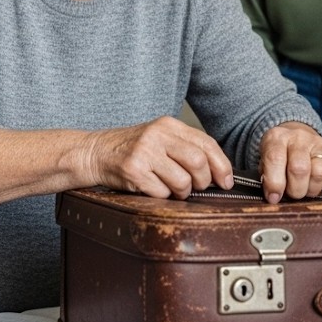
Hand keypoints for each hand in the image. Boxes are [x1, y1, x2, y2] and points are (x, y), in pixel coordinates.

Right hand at [85, 116, 234, 199]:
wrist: (96, 152)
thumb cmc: (132, 150)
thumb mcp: (160, 139)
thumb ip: (186, 148)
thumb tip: (219, 172)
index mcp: (168, 125)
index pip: (206, 143)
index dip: (221, 165)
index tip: (226, 181)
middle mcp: (157, 135)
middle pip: (198, 162)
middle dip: (203, 182)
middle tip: (196, 187)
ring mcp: (144, 152)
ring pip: (182, 181)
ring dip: (182, 192)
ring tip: (171, 189)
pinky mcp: (133, 170)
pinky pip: (161, 192)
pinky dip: (161, 196)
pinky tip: (152, 188)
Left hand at [256, 122, 321, 203]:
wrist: (295, 136)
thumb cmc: (278, 156)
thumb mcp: (264, 162)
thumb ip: (266, 177)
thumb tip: (273, 197)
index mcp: (276, 138)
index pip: (275, 159)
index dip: (274, 183)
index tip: (274, 198)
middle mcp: (299, 137)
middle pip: (300, 168)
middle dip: (295, 190)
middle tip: (292, 193)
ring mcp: (319, 143)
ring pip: (320, 173)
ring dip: (312, 189)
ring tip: (306, 188)